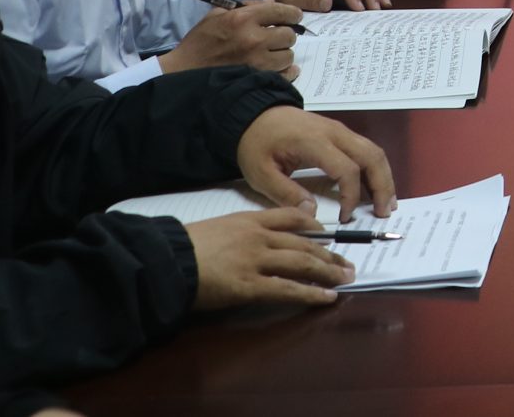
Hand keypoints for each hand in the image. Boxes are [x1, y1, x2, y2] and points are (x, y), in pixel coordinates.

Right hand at [160, 1, 303, 77]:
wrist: (184, 71)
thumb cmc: (200, 41)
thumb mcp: (217, 15)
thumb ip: (247, 6)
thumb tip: (272, 3)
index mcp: (244, 18)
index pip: (282, 10)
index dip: (292, 13)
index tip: (294, 16)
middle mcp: (254, 39)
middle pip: (289, 35)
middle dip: (285, 34)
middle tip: (277, 36)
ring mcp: (256, 61)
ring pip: (288, 55)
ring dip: (283, 53)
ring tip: (273, 53)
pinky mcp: (256, 79)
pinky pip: (284, 75)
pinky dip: (287, 72)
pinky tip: (284, 68)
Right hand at [186, 206, 352, 309]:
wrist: (166, 260)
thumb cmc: (184, 246)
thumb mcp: (218, 227)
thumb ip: (241, 231)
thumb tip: (256, 240)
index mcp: (250, 219)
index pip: (292, 216)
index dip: (314, 226)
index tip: (328, 233)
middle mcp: (260, 237)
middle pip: (305, 243)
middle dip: (329, 253)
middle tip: (347, 262)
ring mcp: (257, 261)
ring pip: (303, 264)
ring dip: (329, 272)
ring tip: (346, 278)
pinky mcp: (250, 286)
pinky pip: (288, 290)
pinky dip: (311, 294)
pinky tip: (327, 297)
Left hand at [236, 104, 396, 220]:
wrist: (255, 113)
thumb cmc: (257, 144)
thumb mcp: (261, 173)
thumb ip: (286, 193)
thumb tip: (313, 213)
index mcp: (315, 142)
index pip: (347, 169)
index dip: (351, 196)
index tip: (345, 218)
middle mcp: (335, 133)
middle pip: (371, 156)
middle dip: (382, 186)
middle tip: (384, 213)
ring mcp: (341, 130)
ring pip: (374, 151)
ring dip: (384, 177)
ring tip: (387, 203)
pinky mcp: (341, 133)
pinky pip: (366, 149)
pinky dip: (376, 169)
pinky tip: (375, 187)